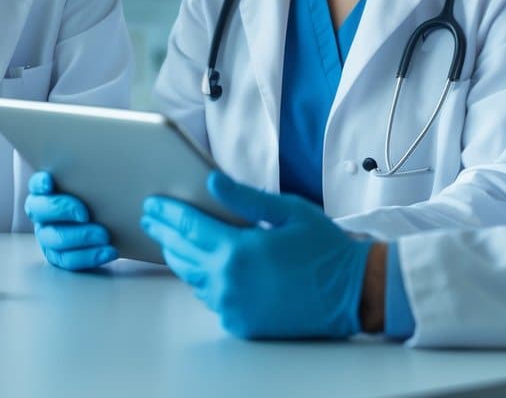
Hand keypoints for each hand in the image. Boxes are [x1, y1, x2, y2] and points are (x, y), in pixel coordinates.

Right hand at [24, 171, 116, 270]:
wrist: (113, 218)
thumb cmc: (102, 191)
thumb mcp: (98, 177)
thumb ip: (94, 166)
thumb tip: (112, 142)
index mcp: (46, 190)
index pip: (37, 183)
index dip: (40, 183)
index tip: (49, 181)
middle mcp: (42, 212)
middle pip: (41, 211)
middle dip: (63, 211)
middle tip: (85, 214)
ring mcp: (47, 234)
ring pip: (54, 239)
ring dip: (79, 237)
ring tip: (104, 236)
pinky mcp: (59, 255)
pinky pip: (68, 260)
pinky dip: (89, 257)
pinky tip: (109, 251)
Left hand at [140, 171, 371, 338]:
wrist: (352, 293)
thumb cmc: (325, 248)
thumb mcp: (288, 211)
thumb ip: (245, 198)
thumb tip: (211, 180)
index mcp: (238, 251)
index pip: (189, 228)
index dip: (168, 213)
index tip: (152, 203)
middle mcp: (229, 283)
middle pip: (182, 254)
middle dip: (164, 233)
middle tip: (152, 218)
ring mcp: (233, 307)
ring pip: (193, 278)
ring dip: (181, 256)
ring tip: (171, 239)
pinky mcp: (241, 323)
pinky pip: (211, 298)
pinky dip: (204, 280)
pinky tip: (202, 266)